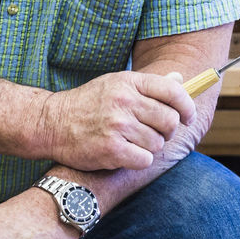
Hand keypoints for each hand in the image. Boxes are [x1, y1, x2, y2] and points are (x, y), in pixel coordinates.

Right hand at [39, 71, 194, 170]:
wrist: (53, 123)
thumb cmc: (88, 104)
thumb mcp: (116, 84)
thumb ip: (148, 84)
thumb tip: (180, 78)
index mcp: (128, 82)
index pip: (173, 91)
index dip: (186, 107)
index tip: (187, 118)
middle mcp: (124, 101)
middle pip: (169, 121)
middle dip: (166, 131)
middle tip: (153, 133)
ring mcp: (118, 125)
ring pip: (157, 143)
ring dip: (149, 147)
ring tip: (130, 142)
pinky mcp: (111, 149)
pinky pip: (144, 160)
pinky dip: (138, 160)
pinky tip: (124, 153)